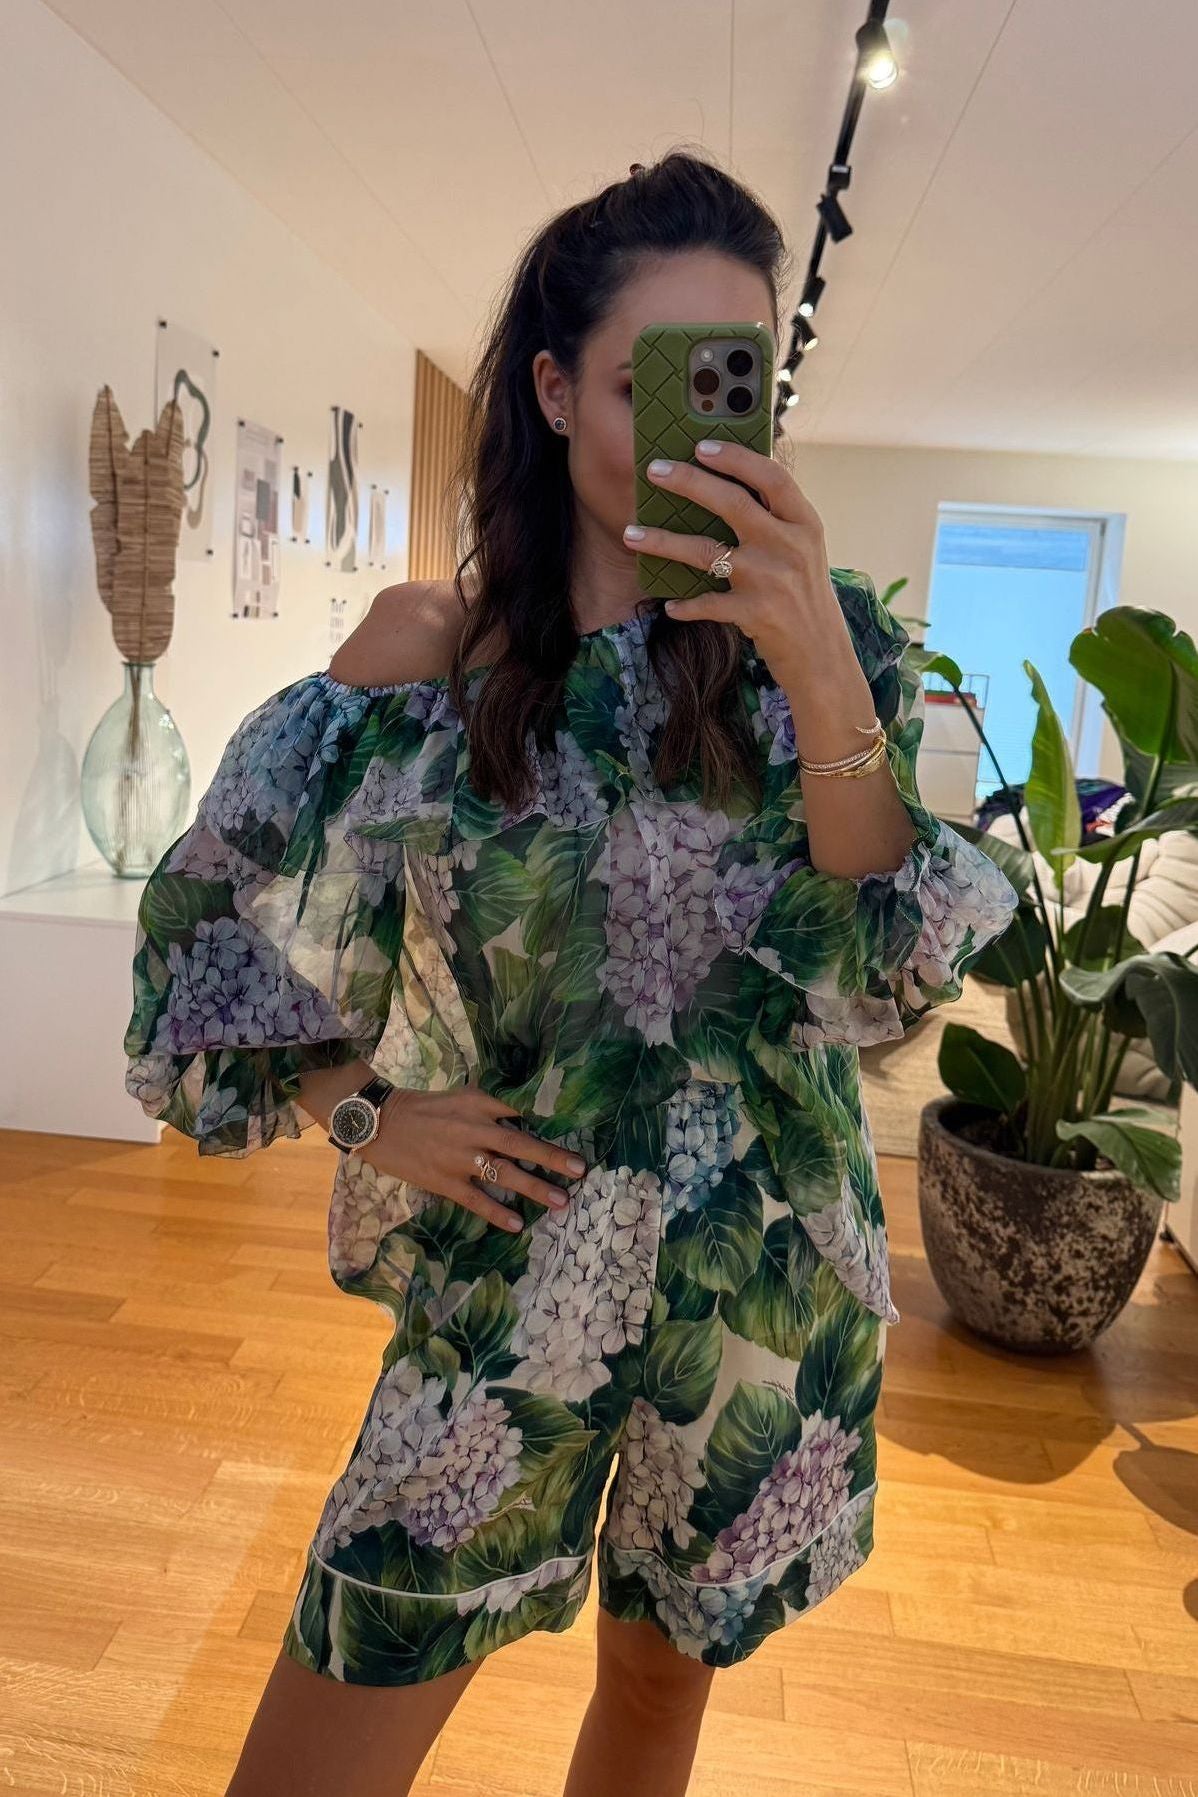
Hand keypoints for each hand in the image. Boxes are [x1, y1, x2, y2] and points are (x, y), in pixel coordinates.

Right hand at [361, 1083, 587, 1232]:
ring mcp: (460, 1159)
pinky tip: (517, 1224)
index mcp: (478, 1106)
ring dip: (535, 1188)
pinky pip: (476, 1200)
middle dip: (552, 1158)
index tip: (572, 1136)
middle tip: (579, 1170)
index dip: (546, 1127)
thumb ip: (489, 1104)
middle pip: (520, 1145)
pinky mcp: (445, 1182)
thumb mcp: (459, 1095)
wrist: (380, 1123)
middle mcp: (474, 1130)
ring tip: (561, 1201)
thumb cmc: (422, 1107)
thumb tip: (521, 1114)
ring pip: (504, 1174)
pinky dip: (497, 1212)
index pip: (519, 1115)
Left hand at [623, 440, 836, 679]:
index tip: (701, 446)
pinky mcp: (755, 613)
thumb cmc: (805, 596)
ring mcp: (771, 580)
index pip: (771, 477)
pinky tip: (668, 604)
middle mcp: (789, 546)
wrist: (822, 656)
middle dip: (688, 482)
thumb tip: (725, 484)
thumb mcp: (804, 550)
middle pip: (732, 503)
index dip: (736, 458)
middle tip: (654, 470)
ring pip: (706, 552)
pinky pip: (706, 603)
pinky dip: (685, 605)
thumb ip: (777, 519)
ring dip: (663, 542)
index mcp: (805, 523)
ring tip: (630, 534)